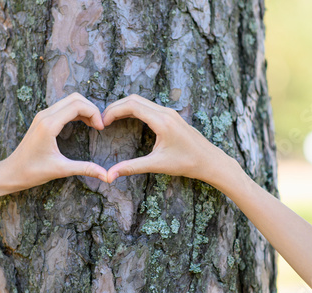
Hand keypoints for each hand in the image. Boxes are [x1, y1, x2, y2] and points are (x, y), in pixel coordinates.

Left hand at [0, 92, 107, 191]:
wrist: (11, 172)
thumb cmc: (32, 172)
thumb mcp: (61, 170)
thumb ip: (85, 169)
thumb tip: (106, 175)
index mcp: (49, 125)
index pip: (77, 106)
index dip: (94, 113)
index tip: (101, 128)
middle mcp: (45, 115)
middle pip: (75, 98)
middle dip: (91, 108)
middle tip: (100, 125)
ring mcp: (42, 115)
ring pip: (69, 100)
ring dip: (84, 109)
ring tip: (94, 125)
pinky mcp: (42, 119)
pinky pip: (63, 107)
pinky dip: (76, 111)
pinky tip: (84, 124)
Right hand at [102, 94, 233, 183]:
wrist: (210, 161)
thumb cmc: (186, 163)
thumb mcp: (157, 165)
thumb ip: (132, 168)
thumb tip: (110, 175)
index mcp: (162, 121)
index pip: (131, 106)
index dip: (113, 111)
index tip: (102, 122)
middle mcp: (165, 112)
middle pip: (134, 99)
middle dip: (115, 107)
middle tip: (102, 120)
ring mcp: (169, 112)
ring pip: (141, 101)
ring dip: (124, 106)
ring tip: (110, 119)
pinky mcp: (171, 115)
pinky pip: (148, 105)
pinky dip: (134, 109)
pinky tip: (126, 119)